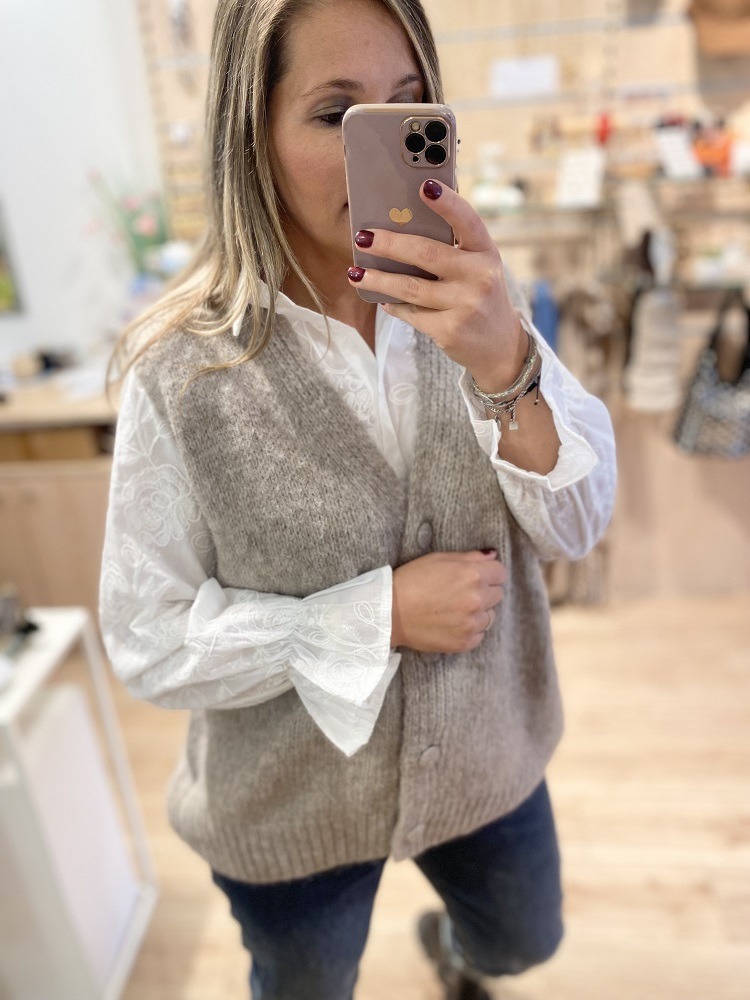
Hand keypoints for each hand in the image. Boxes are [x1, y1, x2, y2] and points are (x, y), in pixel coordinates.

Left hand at [347, 179, 527, 389]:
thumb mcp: (479, 268)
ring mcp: (465, 306)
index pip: (469, 221)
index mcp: (487, 253)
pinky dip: (393, 305)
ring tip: (355, 273)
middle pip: (427, 254)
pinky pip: (411, 314)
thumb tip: (402, 226)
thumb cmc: (480, 295)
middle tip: (363, 237)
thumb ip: (453, 248)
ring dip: (378, 279)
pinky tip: (381, 298)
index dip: (448, 203)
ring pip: (410, 288)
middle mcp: (480, 277)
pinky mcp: (450, 331)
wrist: (499, 346)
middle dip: (390, 244)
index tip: (425, 187)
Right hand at [391, 550, 507, 653]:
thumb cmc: (411, 580)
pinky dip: (469, 630)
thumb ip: (470, 557)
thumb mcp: (438, 558)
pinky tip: (451, 623)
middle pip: (497, 594)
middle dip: (484, 591)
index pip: (500, 573)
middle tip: (461, 592)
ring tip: (454, 610)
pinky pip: (479, 635)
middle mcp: (477, 599)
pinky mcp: (464, 642)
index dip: (488, 573)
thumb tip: (492, 557)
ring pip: (489, 616)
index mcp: (473, 575)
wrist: (389, 612)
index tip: (476, 576)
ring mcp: (471, 623)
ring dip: (478, 612)